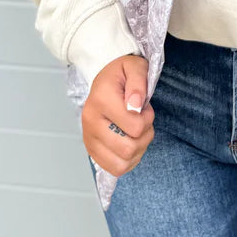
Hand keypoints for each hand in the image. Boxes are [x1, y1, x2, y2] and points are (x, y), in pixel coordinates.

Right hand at [81, 54, 154, 178]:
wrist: (103, 80)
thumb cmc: (121, 74)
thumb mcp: (135, 67)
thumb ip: (139, 82)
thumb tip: (136, 106)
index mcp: (101, 100)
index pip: (135, 127)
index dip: (148, 119)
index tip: (144, 107)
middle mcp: (91, 122)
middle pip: (128, 150)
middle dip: (144, 137)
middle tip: (142, 121)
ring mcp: (89, 139)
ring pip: (121, 164)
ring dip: (137, 152)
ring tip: (136, 133)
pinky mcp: (91, 150)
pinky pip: (114, 169)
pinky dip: (127, 161)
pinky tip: (129, 143)